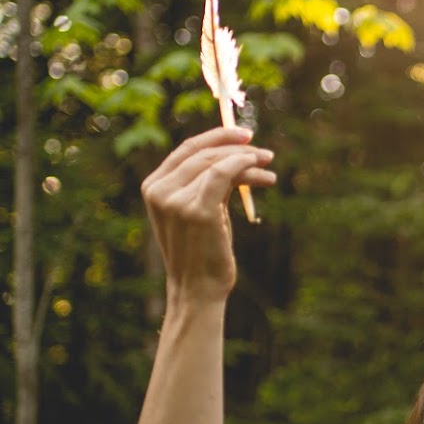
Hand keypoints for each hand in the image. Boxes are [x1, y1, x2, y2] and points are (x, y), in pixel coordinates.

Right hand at [141, 126, 275, 303]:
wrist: (198, 289)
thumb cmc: (203, 251)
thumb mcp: (200, 209)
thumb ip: (208, 182)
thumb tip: (239, 154)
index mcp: (153, 187)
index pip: (186, 149)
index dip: (217, 137)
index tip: (245, 135)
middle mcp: (159, 190)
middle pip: (203, 152)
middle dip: (238, 148)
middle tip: (265, 153)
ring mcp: (175, 199)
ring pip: (217, 163)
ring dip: (248, 160)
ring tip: (269, 168)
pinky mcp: (196, 210)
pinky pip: (224, 174)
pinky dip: (245, 167)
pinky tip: (262, 173)